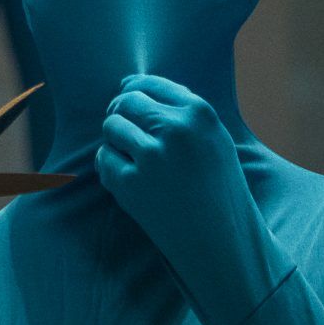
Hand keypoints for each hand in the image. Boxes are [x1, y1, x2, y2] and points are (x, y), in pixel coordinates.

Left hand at [97, 74, 280, 324]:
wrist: (220, 242)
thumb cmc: (217, 189)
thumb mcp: (214, 140)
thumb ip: (180, 110)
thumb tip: (128, 82)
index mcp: (200, 114)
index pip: (150, 83)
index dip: (134, 91)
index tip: (133, 104)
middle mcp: (176, 129)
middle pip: (125, 101)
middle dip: (121, 114)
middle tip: (130, 135)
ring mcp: (151, 156)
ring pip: (111, 126)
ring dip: (116, 141)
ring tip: (138, 162)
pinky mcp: (130, 182)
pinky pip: (103, 158)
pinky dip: (111, 168)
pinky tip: (133, 182)